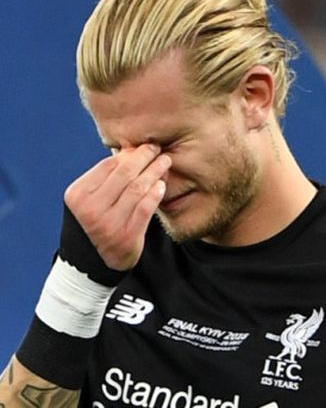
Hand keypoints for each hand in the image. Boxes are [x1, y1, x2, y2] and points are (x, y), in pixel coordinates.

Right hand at [64, 144, 170, 270]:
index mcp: (78, 195)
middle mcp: (90, 210)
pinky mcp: (126, 237)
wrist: (92, 262)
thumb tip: (132, 149)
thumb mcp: (91, 199)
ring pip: (137, 189)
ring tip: (165, 162)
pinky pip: (145, 209)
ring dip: (154, 172)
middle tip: (158, 148)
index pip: (108, 166)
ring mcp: (108, 225)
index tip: (145, 145)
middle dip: (144, 157)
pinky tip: (162, 184)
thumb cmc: (96, 220)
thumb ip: (107, 178)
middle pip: (124, 174)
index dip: (130, 153)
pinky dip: (155, 194)